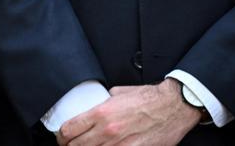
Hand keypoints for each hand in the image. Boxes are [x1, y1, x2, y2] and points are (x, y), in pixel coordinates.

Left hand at [56, 79, 200, 145]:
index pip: (69, 129)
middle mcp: (108, 130)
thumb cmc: (147, 98)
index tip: (62, 137)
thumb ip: (101, 102)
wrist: (173, 106)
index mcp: (100, 113)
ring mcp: (121, 144)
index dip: (61, 136)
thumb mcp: (116, 93)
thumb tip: (92, 105)